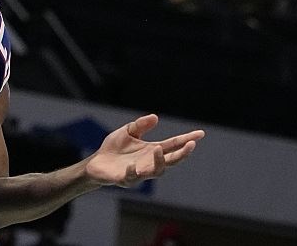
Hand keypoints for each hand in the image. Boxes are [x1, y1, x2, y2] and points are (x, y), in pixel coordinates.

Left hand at [84, 114, 203, 187]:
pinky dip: (132, 171)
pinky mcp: (124, 179)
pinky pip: (131, 177)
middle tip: (190, 145)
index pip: (173, 145)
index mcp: (152, 151)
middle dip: (182, 154)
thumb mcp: (127, 132)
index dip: (187, 140)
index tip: (200, 133)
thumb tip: (156, 117)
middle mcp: (149, 163)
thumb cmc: (114, 149)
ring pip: (155, 172)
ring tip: (158, 149)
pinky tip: (132, 165)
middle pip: (171, 160)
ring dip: (159, 162)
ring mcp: (138, 172)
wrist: (96, 163)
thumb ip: (140, 125)